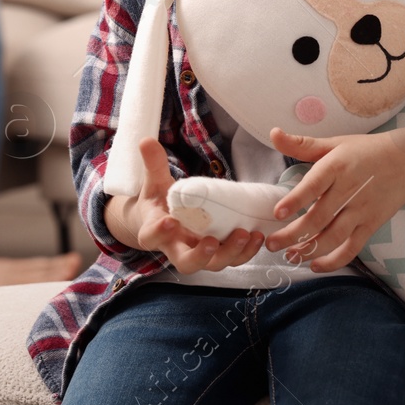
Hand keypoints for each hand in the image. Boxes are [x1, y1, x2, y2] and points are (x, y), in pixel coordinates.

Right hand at [121, 138, 264, 272]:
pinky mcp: (217, 252)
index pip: (151, 236)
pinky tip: (258, 236)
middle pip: (187, 263)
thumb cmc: (159, 201)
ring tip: (246, 234)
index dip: (159, 232)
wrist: (164, 221)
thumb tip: (147, 140)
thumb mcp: (154, 182)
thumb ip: (153, 164)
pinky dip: (246, 251)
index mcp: (154, 231)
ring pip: (214, 264)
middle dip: (201, 256)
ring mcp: (199, 253)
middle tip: (211, 242)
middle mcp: (177, 248)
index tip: (169, 221)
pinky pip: (232, 258)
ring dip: (232, 252)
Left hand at [263, 127, 404, 271]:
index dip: (296, 200)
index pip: (314, 185)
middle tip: (272, 244)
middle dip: (293, 234)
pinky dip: (335, 260)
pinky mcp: (371, 225)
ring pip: (334, 236)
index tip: (277, 213)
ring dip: (310, 250)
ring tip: (289, 256)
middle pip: (319, 217)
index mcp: (337, 166)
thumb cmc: (365, 151)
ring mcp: (362, 210)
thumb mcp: (335, 143)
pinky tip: (316, 265)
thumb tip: (274, 134)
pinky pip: (352, 248)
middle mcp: (350, 189)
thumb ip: (302, 144)